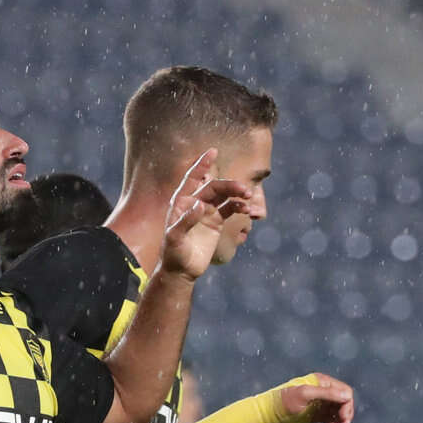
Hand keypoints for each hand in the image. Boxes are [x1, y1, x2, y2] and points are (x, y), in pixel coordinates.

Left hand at [161, 148, 251, 279]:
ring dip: (237, 193)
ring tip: (249, 197)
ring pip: (225, 195)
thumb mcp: (175, 239)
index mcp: (181, 202)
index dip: (202, 164)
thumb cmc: (173, 254)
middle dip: (230, 185)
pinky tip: (247, 209)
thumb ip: (186, 221)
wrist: (182, 271)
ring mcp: (207, 210)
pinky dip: (240, 206)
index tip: (213, 151)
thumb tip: (200, 204)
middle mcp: (194, 202)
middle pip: (215, 186)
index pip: (192, 178)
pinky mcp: (216, 220)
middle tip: (245, 190)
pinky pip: (230, 208)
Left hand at [278, 373, 354, 422]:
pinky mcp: (314, 414)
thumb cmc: (282, 402)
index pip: (344, 392)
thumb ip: (325, 393)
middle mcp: (321, 391)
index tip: (342, 418)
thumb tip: (347, 396)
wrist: (265, 414)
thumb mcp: (304, 395)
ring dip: (340, 422)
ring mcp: (318, 403)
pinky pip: (330, 418)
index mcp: (321, 382)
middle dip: (345, 415)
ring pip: (337, 412)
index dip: (346, 405)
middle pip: (343, 402)